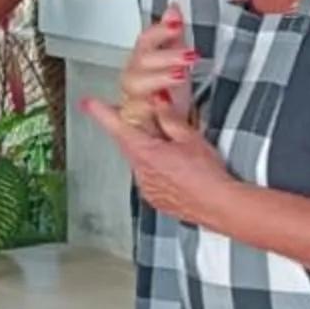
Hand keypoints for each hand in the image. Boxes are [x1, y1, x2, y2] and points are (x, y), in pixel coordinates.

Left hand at [81, 89, 228, 226]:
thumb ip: (170, 118)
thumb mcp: (191, 138)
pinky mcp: (156, 200)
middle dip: (140, 133)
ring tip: (178, 155)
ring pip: (142, 163)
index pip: (118, 128)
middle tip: (157, 124)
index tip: (88, 103)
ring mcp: (148, 189)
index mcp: (146, 154)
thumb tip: (158, 102)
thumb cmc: (208, 175)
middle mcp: (141, 174)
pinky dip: (160, 171)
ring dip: (152, 153)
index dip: (102, 114)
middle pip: (131, 145)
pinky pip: (151, 179)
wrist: (221, 206)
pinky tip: (179, 170)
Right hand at [114, 10, 198, 132]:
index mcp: (142, 60)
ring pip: (135, 83)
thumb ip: (172, 36)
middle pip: (141, 59)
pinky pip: (126, 111)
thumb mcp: (176, 61)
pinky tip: (152, 101)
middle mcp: (133, 76)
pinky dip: (124, 107)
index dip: (160, 31)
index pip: (146, 40)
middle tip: (189, 55)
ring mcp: (129, 98)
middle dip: (166, 55)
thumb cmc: (168, 93)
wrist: (165, 126)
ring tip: (181, 74)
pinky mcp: (128, 119)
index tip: (177, 25)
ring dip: (159, 77)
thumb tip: (173, 8)